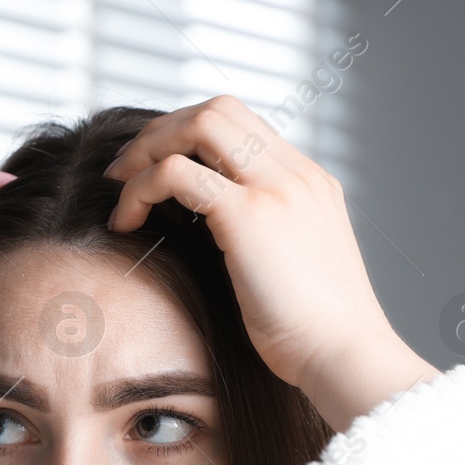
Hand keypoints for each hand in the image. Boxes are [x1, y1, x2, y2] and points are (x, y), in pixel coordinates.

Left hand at [100, 95, 419, 398]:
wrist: (345, 356)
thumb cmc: (314, 333)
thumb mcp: (293, 269)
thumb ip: (265, 240)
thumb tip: (215, 241)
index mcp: (309, 182)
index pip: (242, 125)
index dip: (187, 136)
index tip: (152, 168)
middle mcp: (297, 173)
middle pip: (218, 109)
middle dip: (161, 131)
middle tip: (122, 169)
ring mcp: (276, 188)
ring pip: (199, 124)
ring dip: (147, 150)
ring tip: (118, 188)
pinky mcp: (249, 215)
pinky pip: (178, 174)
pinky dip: (140, 189)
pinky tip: (124, 223)